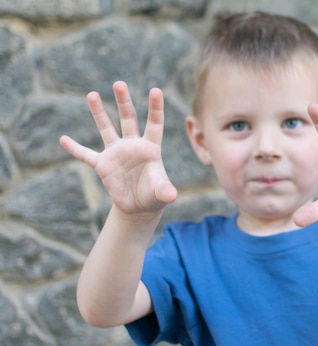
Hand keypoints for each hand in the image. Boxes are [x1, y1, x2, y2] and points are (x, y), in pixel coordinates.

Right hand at [60, 81, 176, 217]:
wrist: (138, 205)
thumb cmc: (154, 195)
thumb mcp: (161, 193)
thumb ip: (165, 191)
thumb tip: (172, 196)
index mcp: (150, 148)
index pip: (154, 124)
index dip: (155, 108)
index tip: (156, 90)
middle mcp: (132, 145)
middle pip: (128, 119)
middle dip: (124, 102)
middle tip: (119, 83)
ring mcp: (116, 153)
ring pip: (106, 128)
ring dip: (99, 113)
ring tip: (92, 94)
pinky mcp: (103, 165)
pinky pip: (86, 155)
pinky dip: (75, 148)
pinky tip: (63, 139)